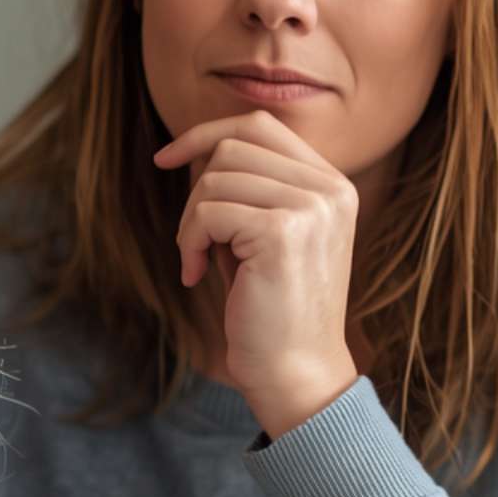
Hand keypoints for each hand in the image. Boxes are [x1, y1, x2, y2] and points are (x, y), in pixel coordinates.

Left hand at [153, 109, 359, 437]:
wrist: (294, 371)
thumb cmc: (268, 307)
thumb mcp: (262, 235)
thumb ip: (247, 188)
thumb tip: (196, 146)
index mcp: (332, 184)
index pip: (261, 126)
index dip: (206, 134)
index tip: (165, 159)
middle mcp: (330, 188)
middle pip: (232, 147)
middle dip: (195, 192)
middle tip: (195, 242)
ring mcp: (311, 207)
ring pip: (214, 178)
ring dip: (190, 222)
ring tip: (200, 262)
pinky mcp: (283, 232)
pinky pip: (207, 212)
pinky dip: (189, 242)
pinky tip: (196, 275)